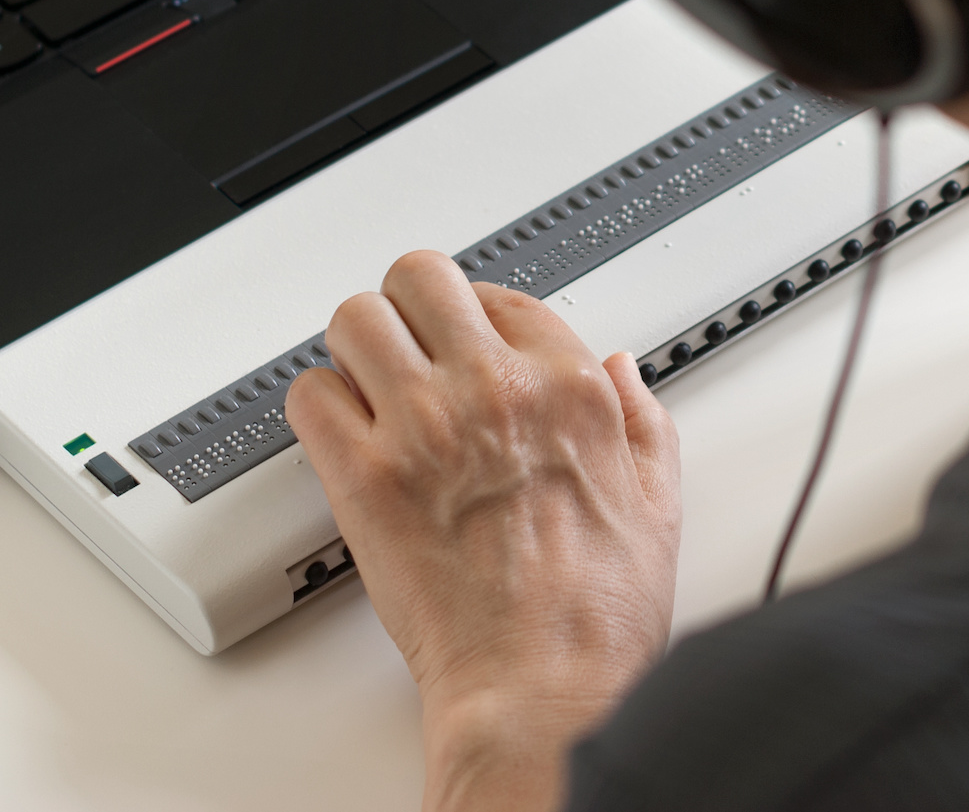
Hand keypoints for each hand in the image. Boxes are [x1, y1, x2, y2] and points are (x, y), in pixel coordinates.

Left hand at [287, 252, 681, 811]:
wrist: (543, 688)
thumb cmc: (597, 616)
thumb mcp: (658, 500)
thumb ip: (642, 419)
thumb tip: (622, 371)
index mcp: (569, 387)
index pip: (503, 296)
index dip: (476, 318)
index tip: (464, 343)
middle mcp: (495, 390)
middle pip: (420, 279)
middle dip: (408, 307)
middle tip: (404, 344)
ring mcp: (425, 427)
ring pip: (356, 321)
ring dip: (355, 348)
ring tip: (365, 384)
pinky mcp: (366, 477)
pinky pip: (311, 396)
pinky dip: (318, 408)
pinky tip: (341, 435)